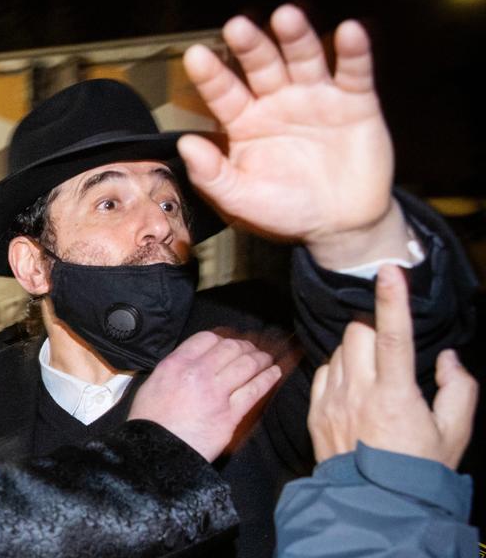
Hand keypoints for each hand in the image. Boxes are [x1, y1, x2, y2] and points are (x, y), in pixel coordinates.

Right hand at [129, 331, 281, 461]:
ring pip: (247, 365)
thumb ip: (174, 369)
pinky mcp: (230, 415)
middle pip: (231, 348)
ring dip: (261, 359)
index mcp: (176, 364)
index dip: (222, 338)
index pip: (207, 338)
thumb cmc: (150, 422)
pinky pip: (255, 390)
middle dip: (245, 346)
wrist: (155, 451)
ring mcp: (216, 394)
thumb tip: (192, 363)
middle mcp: (198, 374)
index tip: (228, 343)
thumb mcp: (152, 384)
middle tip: (252, 349)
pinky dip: (268, 378)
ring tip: (266, 359)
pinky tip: (274, 373)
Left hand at [180, 5, 408, 268]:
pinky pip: (354, 72)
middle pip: (261, 65)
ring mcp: (316, 97)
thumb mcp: (241, 201)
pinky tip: (349, 32)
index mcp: (244, 122)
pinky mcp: (356, 102)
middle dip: (250, 46)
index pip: (223, 92)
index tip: (196, 56)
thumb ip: (212, 176)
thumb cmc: (284, 211)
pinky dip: (354, 52)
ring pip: (304, 59)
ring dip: (296, 37)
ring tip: (286, 17)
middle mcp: (277, 101)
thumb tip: (185, 145)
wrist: (341, 227)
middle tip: (237, 26)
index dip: (210, 75)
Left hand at [308, 265, 476, 468]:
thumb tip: (447, 357)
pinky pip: (323, 370)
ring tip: (376, 376)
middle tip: (391, 349)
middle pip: (358, 332)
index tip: (389, 270)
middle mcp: (358, 392)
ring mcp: (331, 400)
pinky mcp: (314, 409)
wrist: (373, 503)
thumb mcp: (454, 432)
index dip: (392, 300)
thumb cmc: (419, 468)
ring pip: (338, 349)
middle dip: (375, 329)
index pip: (393, 336)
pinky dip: (339, 369)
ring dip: (358, 350)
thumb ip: (459, 388)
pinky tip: (354, 388)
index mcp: (395, 395)